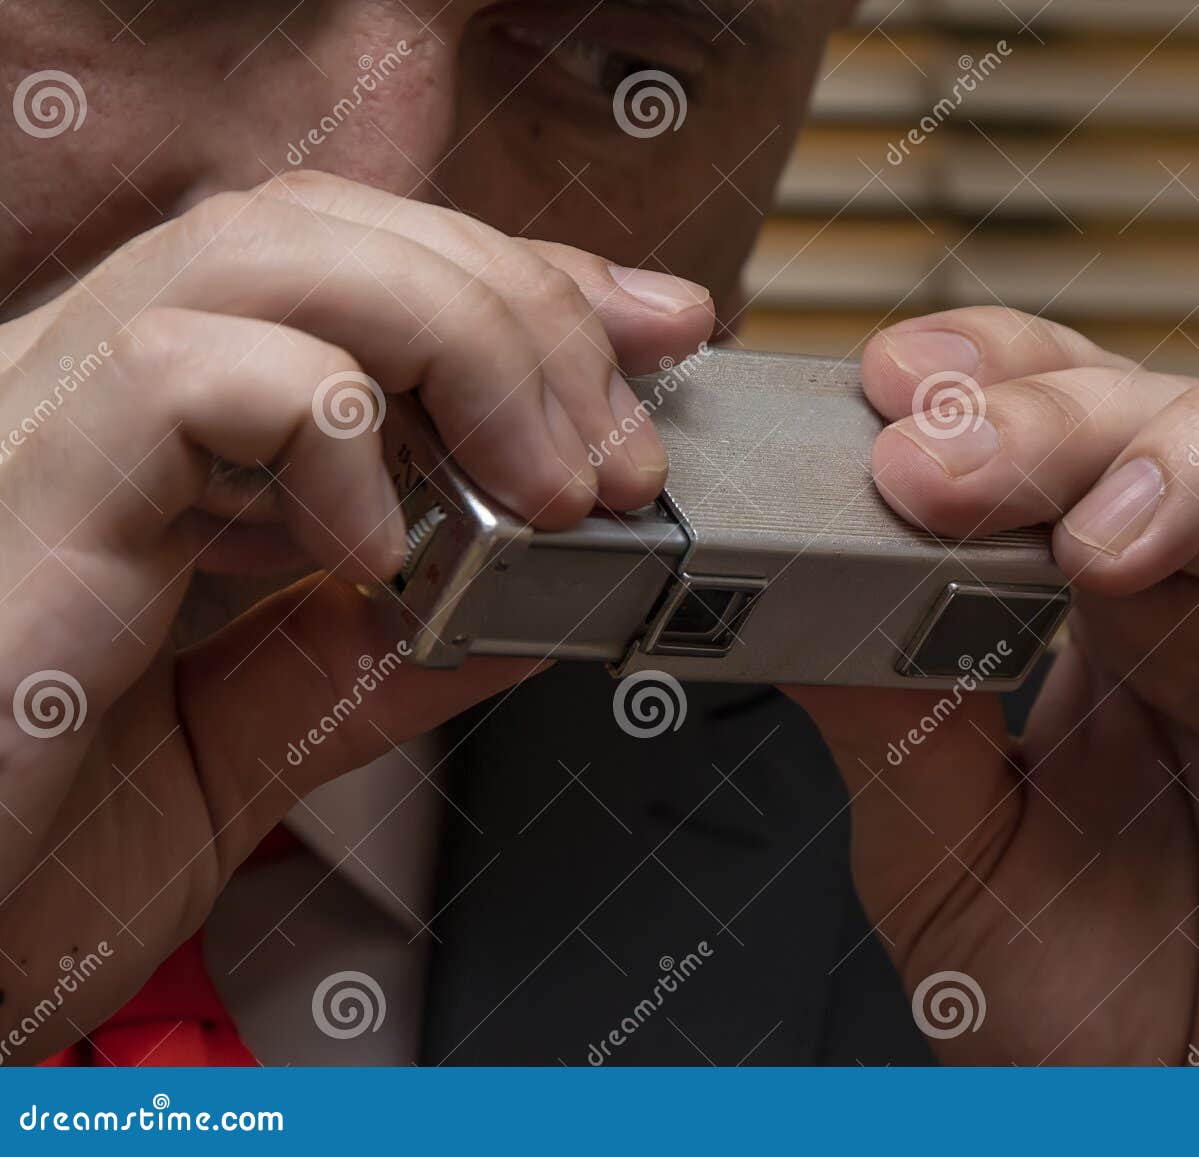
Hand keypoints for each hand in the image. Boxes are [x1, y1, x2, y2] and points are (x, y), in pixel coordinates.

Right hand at [0, 171, 713, 1061]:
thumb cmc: (33, 851)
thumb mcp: (261, 741)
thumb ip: (388, 658)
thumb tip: (543, 600)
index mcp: (161, 439)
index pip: (360, 272)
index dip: (525, 281)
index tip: (658, 328)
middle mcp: (93, 397)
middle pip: (330, 227)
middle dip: (522, 308)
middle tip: (622, 451)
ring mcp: (42, 425)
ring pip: (267, 250)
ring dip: (461, 343)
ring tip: (548, 487)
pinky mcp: (21, 488)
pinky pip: (180, 371)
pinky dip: (325, 432)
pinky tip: (376, 546)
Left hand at [789, 308, 1198, 1064]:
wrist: (1191, 1135)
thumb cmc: (1085, 1006)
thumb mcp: (941, 854)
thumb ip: (889, 717)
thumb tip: (806, 584)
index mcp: (1100, 605)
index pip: (1073, 404)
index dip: (996, 365)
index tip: (894, 387)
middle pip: (1184, 397)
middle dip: (1056, 409)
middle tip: (941, 468)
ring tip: (1100, 542)